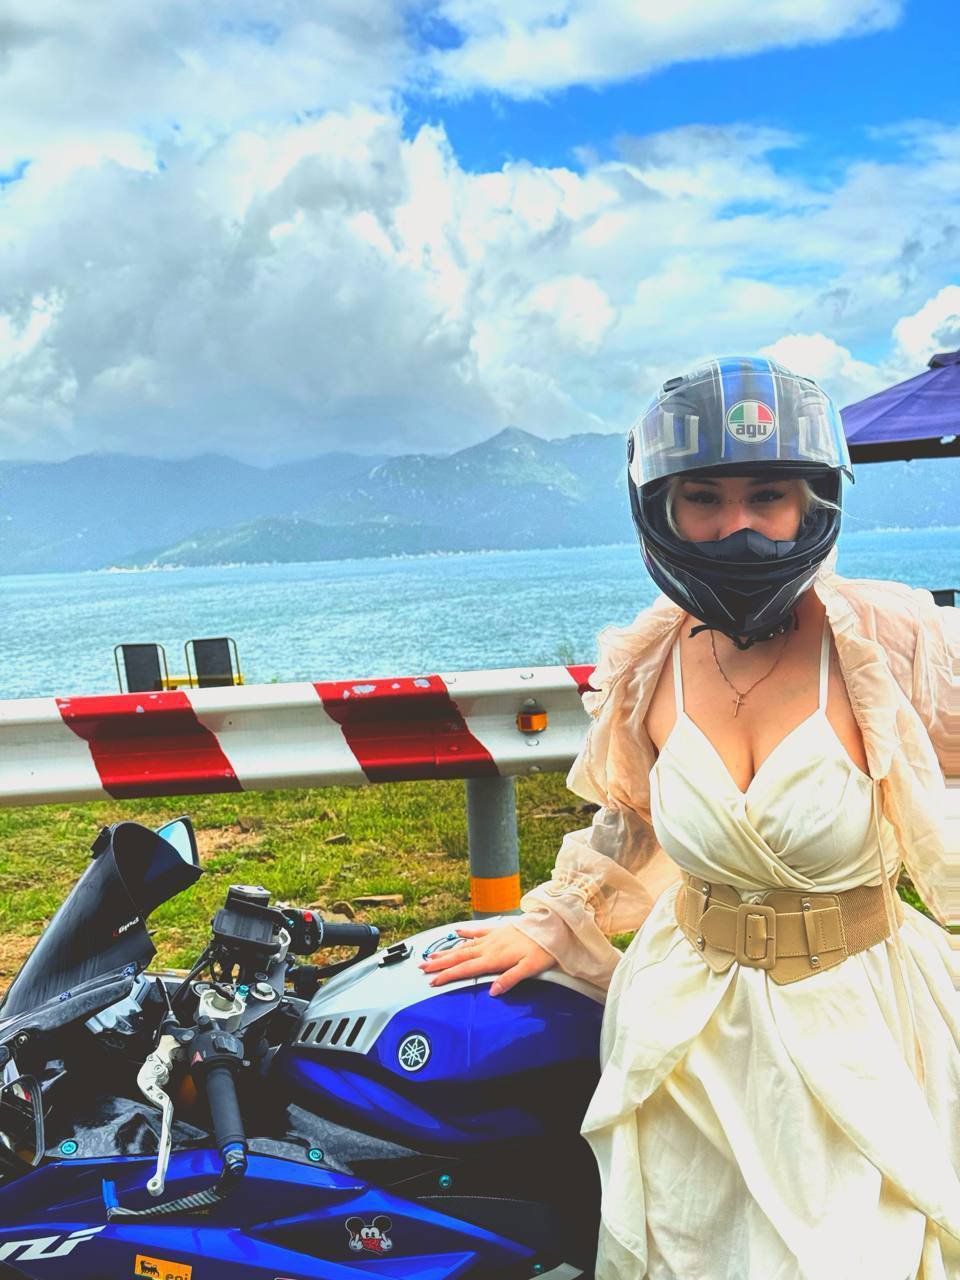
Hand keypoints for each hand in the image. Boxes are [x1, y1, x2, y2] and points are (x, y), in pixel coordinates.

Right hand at [419, 924, 554, 996]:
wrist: (552, 926)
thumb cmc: (543, 949)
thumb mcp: (530, 968)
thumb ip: (510, 980)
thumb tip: (493, 992)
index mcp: (495, 958)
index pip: (466, 969)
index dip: (448, 976)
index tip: (433, 981)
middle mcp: (489, 946)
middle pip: (459, 956)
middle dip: (439, 964)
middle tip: (422, 968)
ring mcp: (492, 937)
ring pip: (464, 945)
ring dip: (447, 951)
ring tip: (431, 955)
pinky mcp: (498, 930)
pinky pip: (478, 931)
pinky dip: (466, 932)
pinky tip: (457, 932)